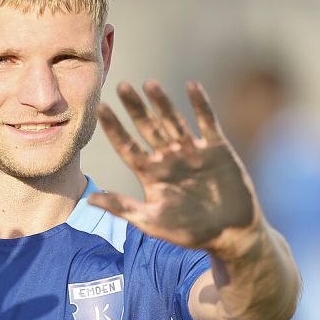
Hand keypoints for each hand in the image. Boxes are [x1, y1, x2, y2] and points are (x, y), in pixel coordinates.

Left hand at [89, 80, 260, 253]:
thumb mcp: (152, 221)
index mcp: (150, 173)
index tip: (101, 108)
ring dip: (163, 103)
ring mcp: (192, 151)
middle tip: (122, 86)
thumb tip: (88, 200)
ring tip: (150, 84)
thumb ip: (123, 208)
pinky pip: (207, 122)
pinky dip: (200, 105)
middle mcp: (168, 158)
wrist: (231, 235)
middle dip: (136, 108)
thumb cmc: (189, 232)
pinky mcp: (217, 148)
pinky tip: (192, 86)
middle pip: (147, 128)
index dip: (114, 128)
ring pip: (173, 121)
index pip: (126, 146)